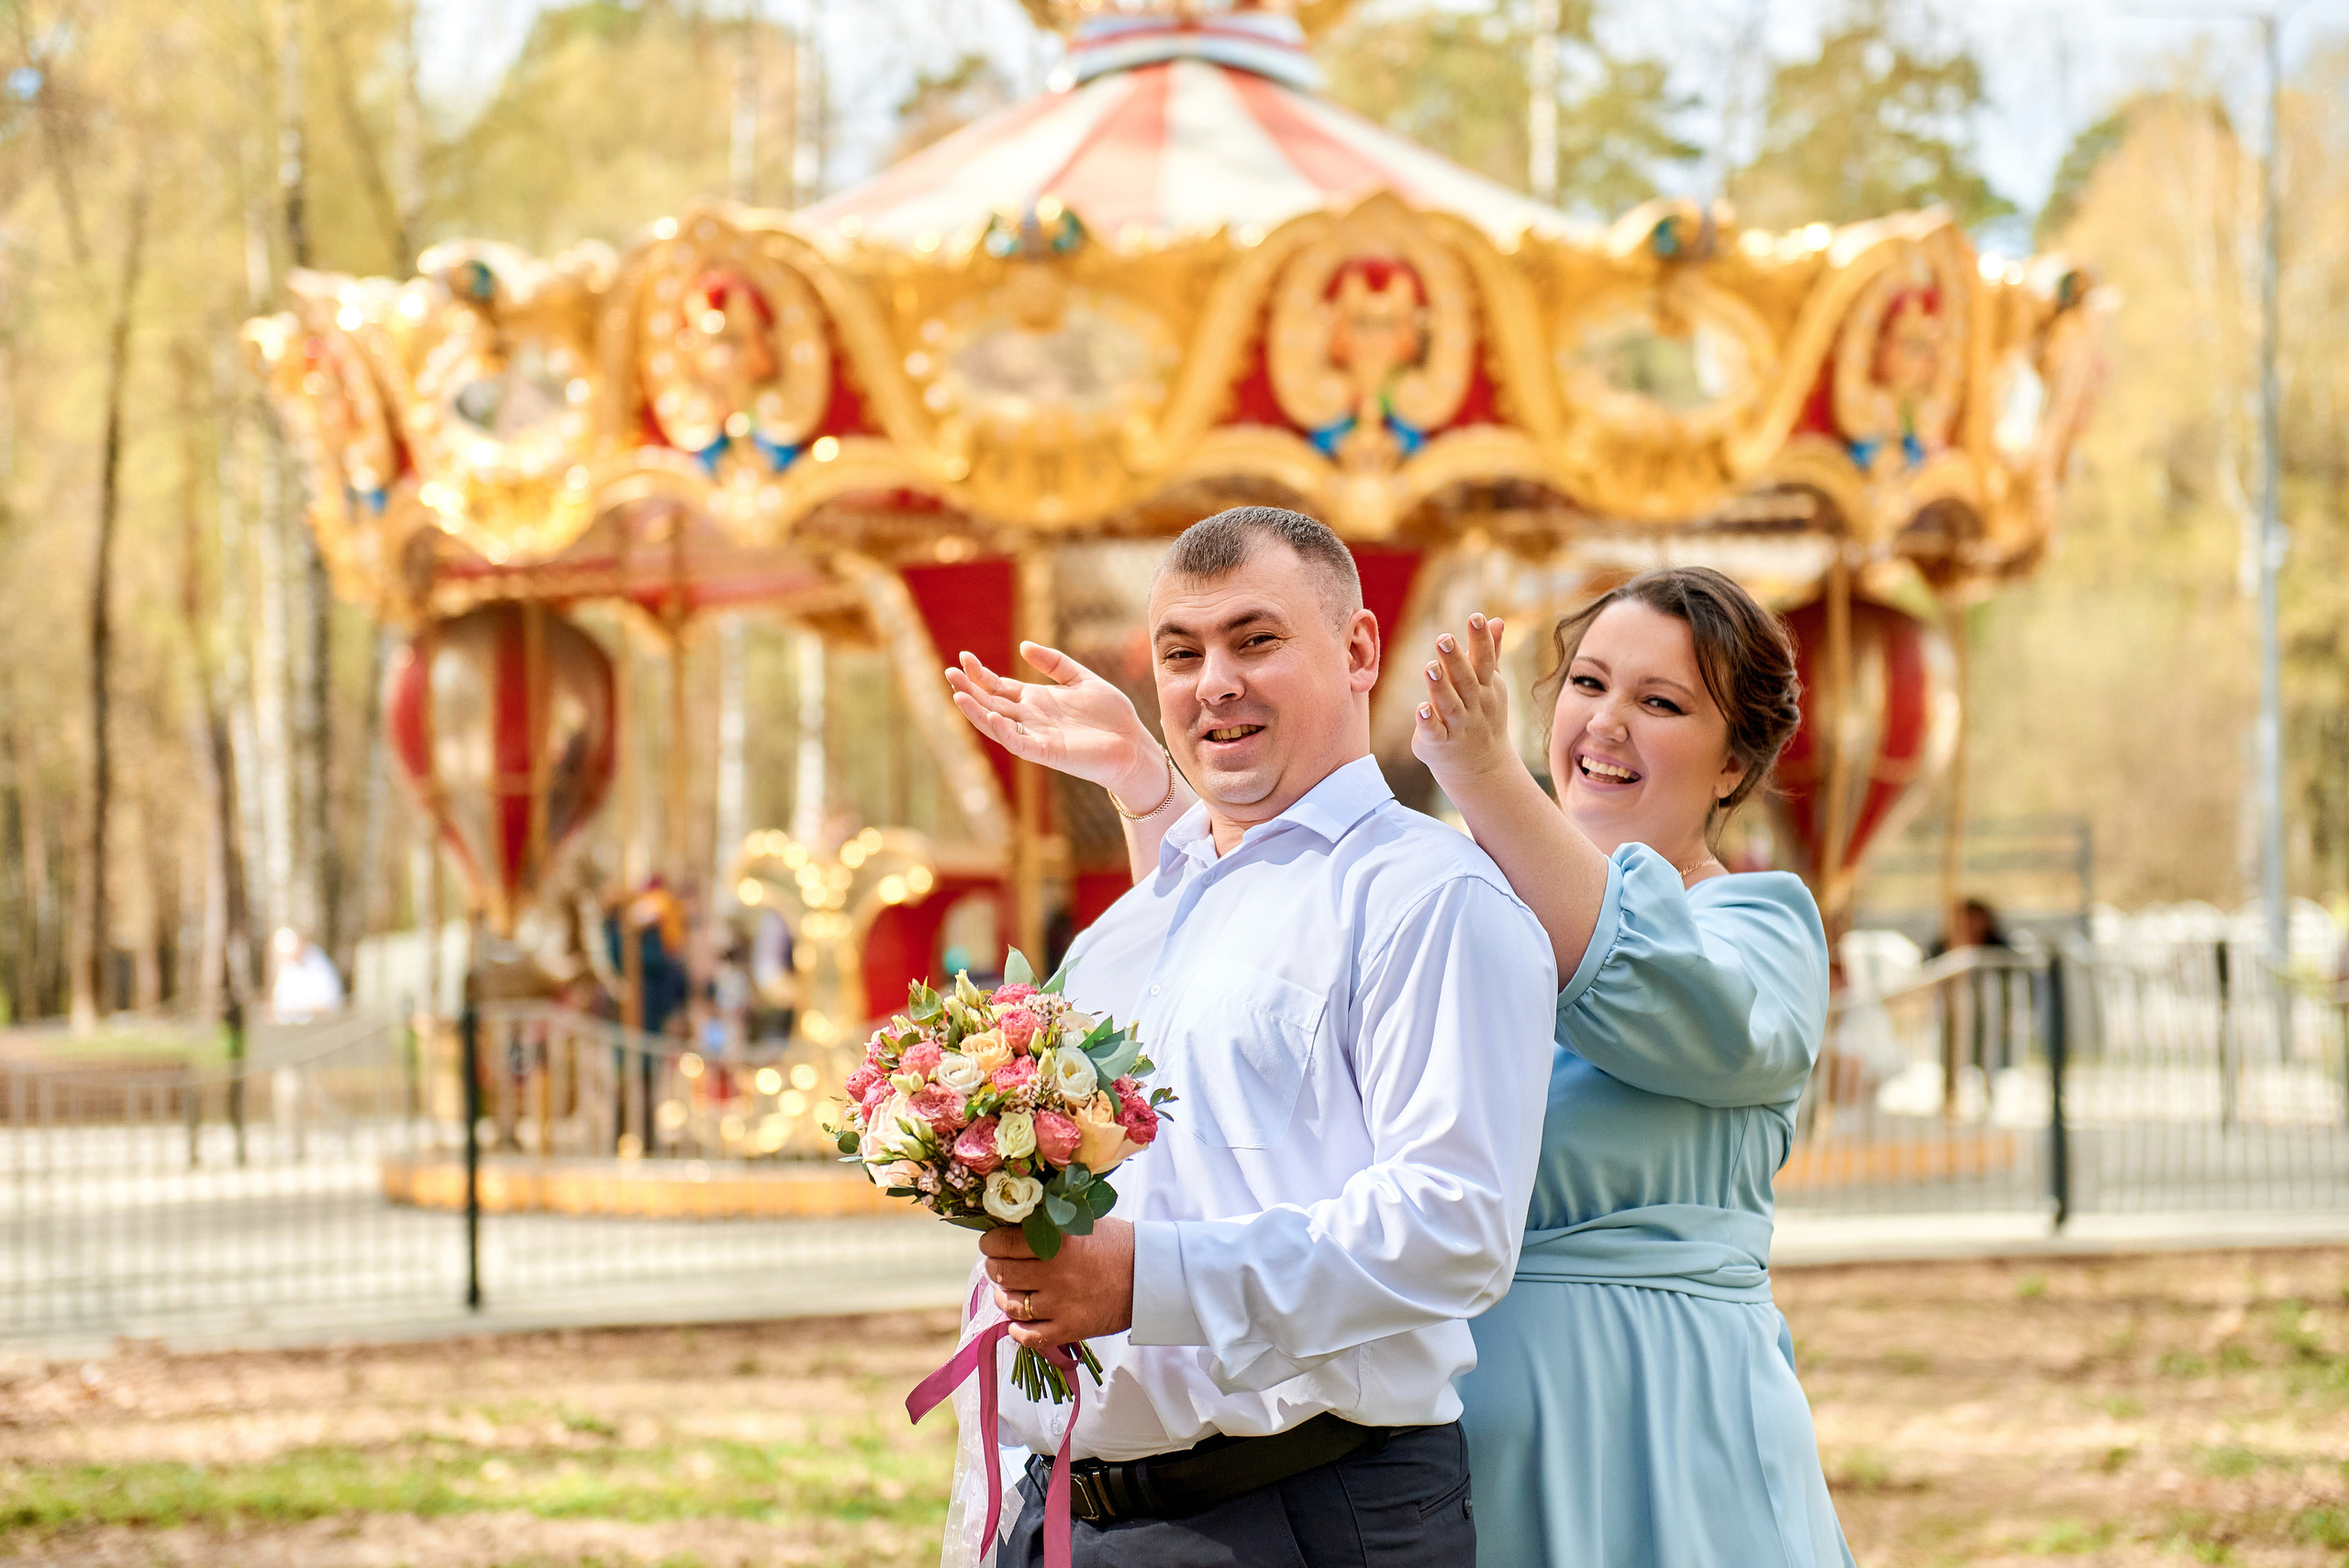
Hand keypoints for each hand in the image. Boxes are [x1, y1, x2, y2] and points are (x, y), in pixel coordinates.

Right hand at [945, 644, 1170, 809]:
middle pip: (991, 702)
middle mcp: (1030, 719)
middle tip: (950, 672)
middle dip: (970, 689)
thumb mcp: (1081, 678)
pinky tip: (995, 715)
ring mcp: (1036, 736)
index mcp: (1036, 701)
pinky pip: (1019, 742)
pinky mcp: (1047, 752)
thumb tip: (1022, 645)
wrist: (1132, 744)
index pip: (999, 686)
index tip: (965, 657)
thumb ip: (1054, 663)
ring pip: (997, 724)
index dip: (981, 674)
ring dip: (977, 711)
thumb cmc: (1111, 714)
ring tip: (958, 695)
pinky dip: (1004, 731)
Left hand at [980, 1218, 1135, 1350]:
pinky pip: (1029, 1337)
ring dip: (1003, 1297)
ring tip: (1007, 1291)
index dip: (991, 1243)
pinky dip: (1017, 1331)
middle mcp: (1055, 1272)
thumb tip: (1013, 1224)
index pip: (1003, 1243)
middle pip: (1002, 1273)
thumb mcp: (1083, 1222)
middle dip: (993, 1268)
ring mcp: (1060, 1304)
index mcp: (1057, 1240)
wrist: (1150, 1276)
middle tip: (997, 1265)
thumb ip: (1050, 1223)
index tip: (990, 1243)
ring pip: (1011, 1304)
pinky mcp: (1069, 1328)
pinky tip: (1016, 1323)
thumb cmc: (1118, 1245)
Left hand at [1412, 614, 1517, 787]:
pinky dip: (1428, 722)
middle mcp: (1475, 705)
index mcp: (1487, 687)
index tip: (1476, 617)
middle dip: (1455, 659)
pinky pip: (1435, 732)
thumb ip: (1490, 652)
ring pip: (1449, 704)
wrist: (1483, 767)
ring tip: (1429, 666)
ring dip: (1440, 686)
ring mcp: (1459, 725)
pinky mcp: (1441, 743)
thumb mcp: (1490, 684)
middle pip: (1465, 680)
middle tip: (1444, 637)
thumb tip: (1496, 619)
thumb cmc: (1483, 716)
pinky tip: (1420, 709)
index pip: (1485, 660)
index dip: (1481, 639)